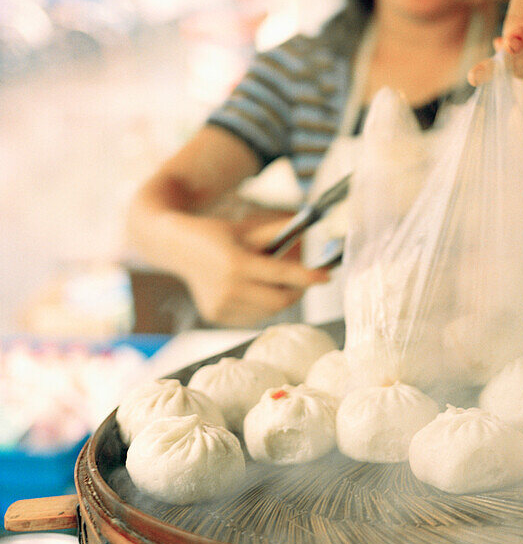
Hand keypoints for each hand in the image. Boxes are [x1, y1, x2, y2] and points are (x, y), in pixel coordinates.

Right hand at [179, 215, 330, 326]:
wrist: (174, 245)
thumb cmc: (216, 233)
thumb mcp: (245, 227)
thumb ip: (275, 231)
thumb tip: (307, 227)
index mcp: (236, 262)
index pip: (282, 275)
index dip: (308, 277)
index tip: (327, 276)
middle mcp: (228, 288)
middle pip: (280, 301)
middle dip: (298, 291)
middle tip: (304, 280)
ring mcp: (220, 305)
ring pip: (268, 311)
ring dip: (279, 298)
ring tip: (272, 280)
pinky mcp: (216, 315)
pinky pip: (253, 316)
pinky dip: (261, 305)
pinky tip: (253, 289)